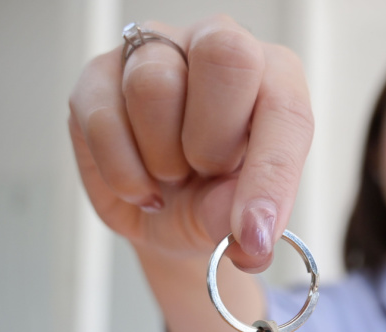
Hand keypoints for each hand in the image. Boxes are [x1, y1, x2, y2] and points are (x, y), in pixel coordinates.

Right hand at [67, 16, 312, 271]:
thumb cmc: (210, 196)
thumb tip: (241, 232)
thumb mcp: (233, 216)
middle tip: (207, 174)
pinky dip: (123, 173)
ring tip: (172, 175)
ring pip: (154, 85)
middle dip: (213, 140)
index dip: (271, 175)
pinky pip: (104, 119)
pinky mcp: (99, 75)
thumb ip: (237, 216)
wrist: (159, 210)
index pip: (285, 108)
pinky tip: (140, 186)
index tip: (255, 233)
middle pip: (224, 56)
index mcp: (274, 76)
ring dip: (163, 157)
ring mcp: (155, 52)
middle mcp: (217, 44)